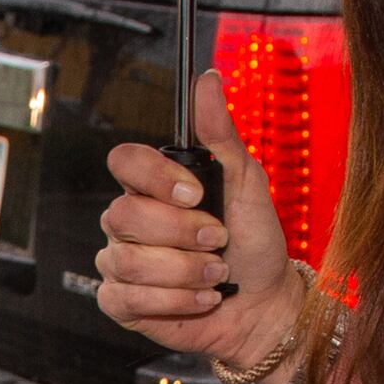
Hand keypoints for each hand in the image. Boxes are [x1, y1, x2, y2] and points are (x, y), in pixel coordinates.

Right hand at [99, 70, 297, 363]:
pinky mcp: (120, 301)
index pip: (123, 161)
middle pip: (124, 215)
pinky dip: (173, 300)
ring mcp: (120, 261)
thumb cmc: (254, 243)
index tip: (196, 194)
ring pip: (129, 260)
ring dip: (184, 271)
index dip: (155, 178)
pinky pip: (126, 297)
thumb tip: (208, 80)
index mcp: (153, 186)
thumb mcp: (247, 184)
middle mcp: (130, 221)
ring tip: (215, 273)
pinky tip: (199, 297)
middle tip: (217, 240)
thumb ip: (221, 135)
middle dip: (181, 233)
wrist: (264, 303)